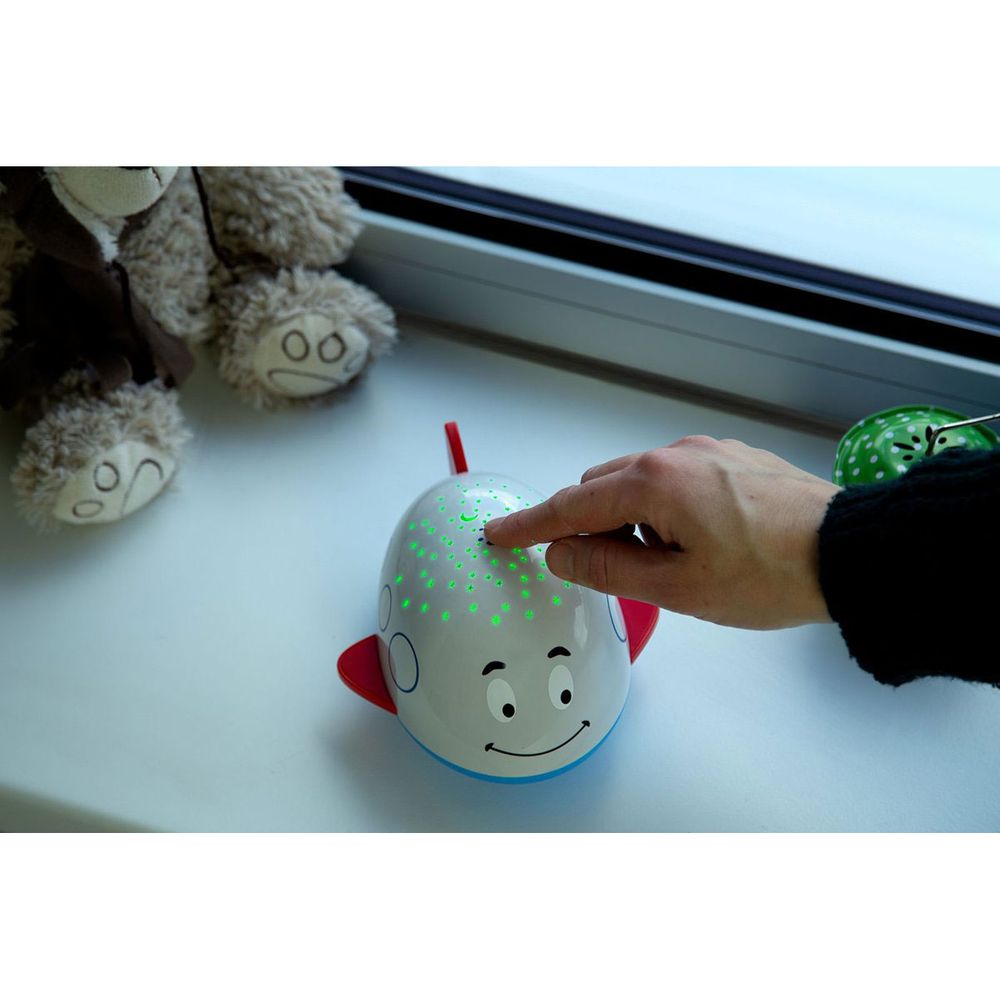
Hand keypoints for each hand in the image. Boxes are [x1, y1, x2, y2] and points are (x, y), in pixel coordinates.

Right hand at [485, 436, 839, 629]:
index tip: (499, 534)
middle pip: (601, 486)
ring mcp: (707, 451)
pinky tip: (700, 540)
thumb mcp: (676, 587)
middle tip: (609, 569)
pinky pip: (676, 476)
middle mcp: (675, 454)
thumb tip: (561, 554)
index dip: (531, 525)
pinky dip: (665, 505)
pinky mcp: (733, 457)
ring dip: (633, 517)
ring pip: (639, 480)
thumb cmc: (769, 575)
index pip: (571, 506)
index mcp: (653, 484)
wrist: (852, 552)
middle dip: (591, 525)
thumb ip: (607, 568)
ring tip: (674, 562)